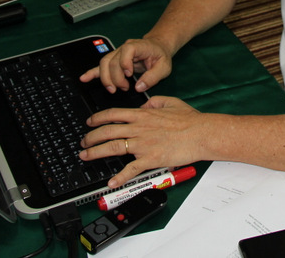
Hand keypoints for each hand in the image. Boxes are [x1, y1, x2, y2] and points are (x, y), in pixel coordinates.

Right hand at [79, 37, 173, 92]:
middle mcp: (125, 48)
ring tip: (113, 89)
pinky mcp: (114, 60)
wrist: (158, 47)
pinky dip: (92, 73)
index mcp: (138, 46)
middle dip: (116, 77)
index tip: (129, 75)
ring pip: (104, 63)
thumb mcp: (164, 66)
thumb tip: (139, 87)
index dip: (125, 63)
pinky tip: (84, 78)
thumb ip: (153, 77)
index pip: (127, 50)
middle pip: (112, 60)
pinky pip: (100, 66)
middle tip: (124, 88)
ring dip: (105, 78)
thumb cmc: (160, 56)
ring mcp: (117, 53)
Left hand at [79, 96, 205, 187]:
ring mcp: (143, 144)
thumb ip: (155, 101)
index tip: (90, 122)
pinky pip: (131, 169)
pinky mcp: (150, 159)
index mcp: (144, 114)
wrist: (202, 133)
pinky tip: (110, 182)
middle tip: (83, 142)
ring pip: (113, 147)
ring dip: (96, 152)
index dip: (98, 118)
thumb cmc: (191, 120)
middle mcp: (140, 128)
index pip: (114, 114)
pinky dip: (119, 177)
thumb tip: (146, 103)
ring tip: (86, 157)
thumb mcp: (171, 102)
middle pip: (108, 131)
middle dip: (91, 137)